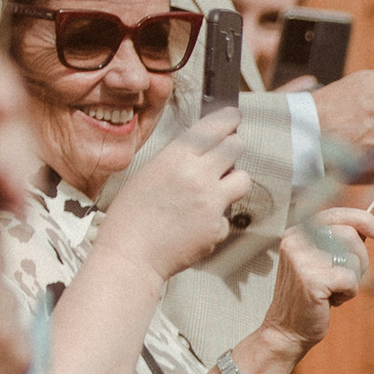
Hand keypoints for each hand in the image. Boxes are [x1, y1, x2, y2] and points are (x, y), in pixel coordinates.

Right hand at [96, 112, 253, 278]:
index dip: (230, 119)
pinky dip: (216, 217)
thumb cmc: (131, 216)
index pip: (215, 126)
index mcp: (175, 157)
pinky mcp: (217, 227)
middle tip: (225, 155)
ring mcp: (211, 203)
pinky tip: (195, 223)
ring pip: (242, 179)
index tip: (234, 117)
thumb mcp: (148, 173)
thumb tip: (205, 147)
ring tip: (211, 190)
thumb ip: (178, 158)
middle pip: (236, 147)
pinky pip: (228, 214)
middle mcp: (198, 176)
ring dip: (232, 181)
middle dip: (232, 148)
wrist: (130, 255)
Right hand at [263, 207, 373, 355]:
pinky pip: (350, 279)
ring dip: (353, 278)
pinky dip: (349, 292)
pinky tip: (332, 301)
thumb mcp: (320, 262)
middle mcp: (295, 242)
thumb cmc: (309, 297)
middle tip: (348, 278)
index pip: (336, 213)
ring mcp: (301, 260)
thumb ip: (338, 241)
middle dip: (360, 258)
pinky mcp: (312, 280)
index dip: (362, 219)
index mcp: (296, 233)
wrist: (287, 330)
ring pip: (352, 258)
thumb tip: (370, 227)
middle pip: (349, 234)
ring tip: (335, 290)